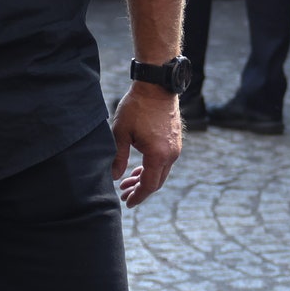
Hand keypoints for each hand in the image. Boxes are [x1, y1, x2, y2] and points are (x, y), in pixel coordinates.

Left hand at [111, 83, 181, 206]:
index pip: (149, 185)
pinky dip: (152, 168)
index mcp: (158, 155)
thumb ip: (118, 157)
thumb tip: (113, 177)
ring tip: (127, 181)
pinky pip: (164, 162)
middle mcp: (171, 154)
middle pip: (157, 182)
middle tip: (123, 194)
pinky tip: (139, 168)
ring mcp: (176, 148)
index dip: (138, 196)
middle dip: (140, 190)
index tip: (127, 203)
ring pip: (161, 172)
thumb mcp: (121, 133)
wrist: (157, 87)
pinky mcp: (175, 141)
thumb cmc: (137, 108)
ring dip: (145, 179)